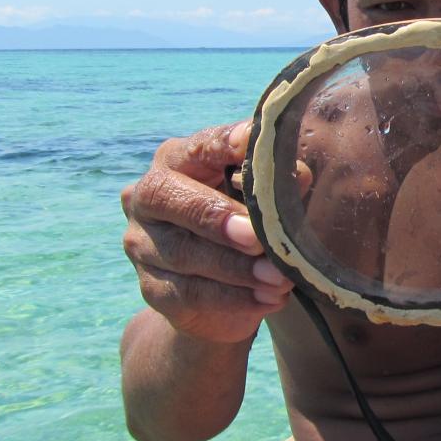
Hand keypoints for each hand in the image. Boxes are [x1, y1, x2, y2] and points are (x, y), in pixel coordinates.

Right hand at [121, 122, 293, 343]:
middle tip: (257, 236)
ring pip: (183, 253)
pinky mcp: (151, 288)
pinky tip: (268, 298)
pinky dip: (233, 298)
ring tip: (279, 277)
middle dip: (216, 216)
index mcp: (178, 160)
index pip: (198, 146)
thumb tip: (298, 175)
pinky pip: (188, 293)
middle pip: (168, 197)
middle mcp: (148, 196)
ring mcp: (142, 244)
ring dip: (236, 267)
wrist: (220, 294)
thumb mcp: (264, 202)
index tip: (251, 142)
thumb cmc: (243, 227)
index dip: (223, 144)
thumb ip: (276, 187)